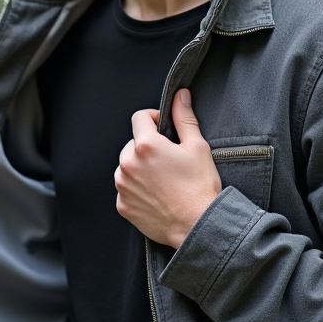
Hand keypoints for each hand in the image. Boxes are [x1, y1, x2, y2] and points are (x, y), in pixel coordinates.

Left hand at [115, 88, 221, 247]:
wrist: (198, 226)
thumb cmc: (200, 187)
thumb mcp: (197, 147)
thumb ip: (184, 118)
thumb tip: (179, 95)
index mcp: (145, 145)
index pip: (139, 117)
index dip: (154, 119)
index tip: (165, 130)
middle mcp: (128, 164)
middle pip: (133, 143)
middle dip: (148, 147)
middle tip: (169, 160)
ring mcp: (123, 186)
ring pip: (127, 166)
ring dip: (140, 167)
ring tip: (164, 179)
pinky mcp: (122, 205)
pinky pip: (126, 188)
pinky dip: (137, 188)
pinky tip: (157, 195)